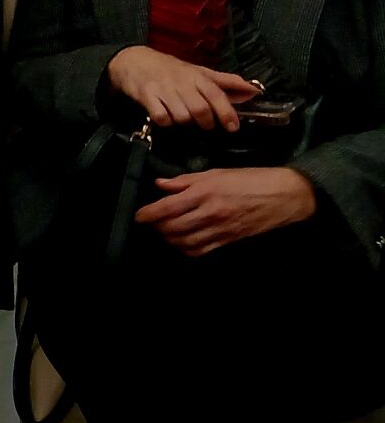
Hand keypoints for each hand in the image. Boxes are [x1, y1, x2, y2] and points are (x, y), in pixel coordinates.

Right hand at [107, 45, 262, 130]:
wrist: (134, 60)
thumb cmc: (171, 69)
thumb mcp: (199, 72)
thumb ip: (226, 82)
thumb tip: (254, 90)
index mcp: (197, 76)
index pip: (216, 94)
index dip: (227, 112)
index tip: (233, 127)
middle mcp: (181, 82)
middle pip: (200, 110)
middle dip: (206, 122)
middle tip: (205, 124)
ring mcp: (162, 89)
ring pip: (181, 116)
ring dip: (185, 122)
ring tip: (183, 117)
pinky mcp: (146, 96)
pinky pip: (161, 117)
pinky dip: (165, 121)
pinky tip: (165, 116)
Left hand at [136, 166, 317, 255]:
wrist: (283, 195)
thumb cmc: (250, 179)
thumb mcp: (215, 173)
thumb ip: (185, 181)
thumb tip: (161, 184)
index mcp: (205, 193)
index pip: (167, 207)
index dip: (149, 214)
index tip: (138, 216)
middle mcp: (210, 213)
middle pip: (173, 227)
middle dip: (157, 227)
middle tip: (151, 222)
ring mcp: (220, 229)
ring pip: (185, 242)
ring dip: (170, 239)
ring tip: (165, 231)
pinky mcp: (229, 240)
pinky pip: (202, 250)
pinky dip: (187, 248)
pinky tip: (183, 242)